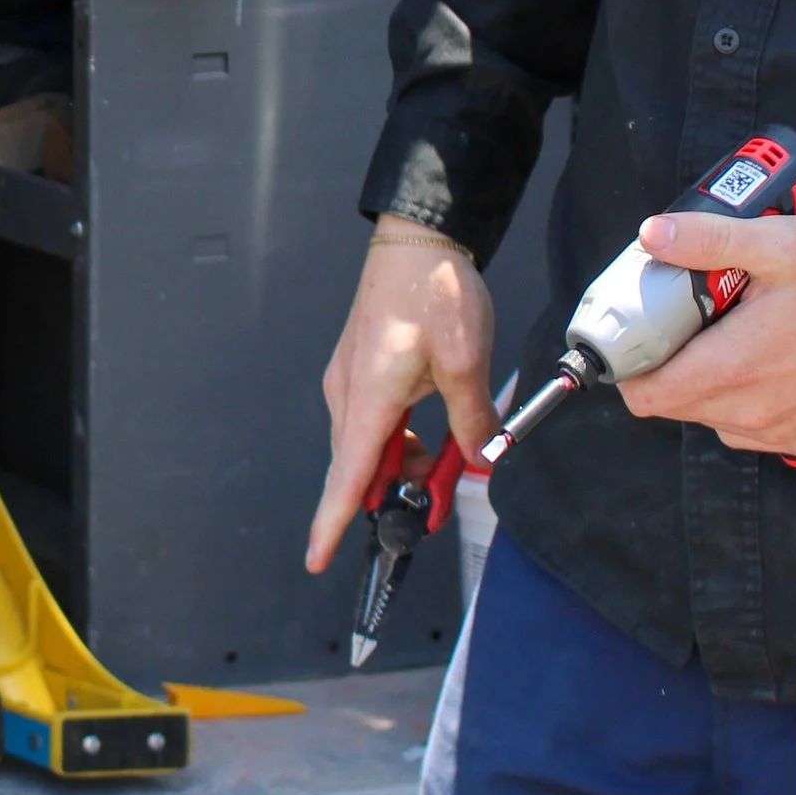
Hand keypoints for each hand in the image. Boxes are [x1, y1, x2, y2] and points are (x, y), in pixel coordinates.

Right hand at [306, 222, 495, 575]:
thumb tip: (478, 458)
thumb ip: (472, 419)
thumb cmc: (434, 289)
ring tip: (449, 456)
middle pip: (361, 467)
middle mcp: (348, 393)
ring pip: (370, 444)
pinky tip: (434, 425)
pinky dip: (400, 436)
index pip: (347, 476)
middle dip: (398, 492)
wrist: (418, 235)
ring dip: (404, 462)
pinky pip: (374, 420)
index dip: (331, 523)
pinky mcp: (360, 367)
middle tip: (444, 497)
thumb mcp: (466, 360)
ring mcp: (350, 379)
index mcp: (368, 397)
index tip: (317, 559)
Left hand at [623, 208, 795, 455]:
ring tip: (729, 332)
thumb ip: (708, 240)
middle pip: (673, 405)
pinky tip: (762, 359)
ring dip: (705, 381)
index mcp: (735, 368)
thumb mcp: (778, 242)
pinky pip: (745, 428)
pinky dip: (740, 399)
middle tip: (688, 317)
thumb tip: (652, 235)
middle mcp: (751, 413)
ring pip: (709, 416)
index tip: (639, 331)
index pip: (646, 396)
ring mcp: (779, 432)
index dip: (630, 366)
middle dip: (668, 364)